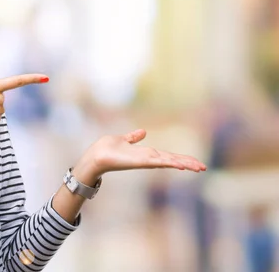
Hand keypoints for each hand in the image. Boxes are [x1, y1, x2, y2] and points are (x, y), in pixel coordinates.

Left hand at [74, 129, 206, 184]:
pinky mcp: (140, 161)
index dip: (181, 158)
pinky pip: (158, 162)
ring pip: (168, 161)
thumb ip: (133, 137)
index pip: (168, 156)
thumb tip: (142, 132)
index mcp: (146, 154)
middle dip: (188, 163)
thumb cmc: (107, 149)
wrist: (96, 155)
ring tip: (199, 167)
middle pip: (172, 160)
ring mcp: (145, 160)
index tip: (194, 162)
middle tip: (203, 167)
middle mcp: (148, 158)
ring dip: (184, 164)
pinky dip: (170, 162)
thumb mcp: (123, 140)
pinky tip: (181, 165)